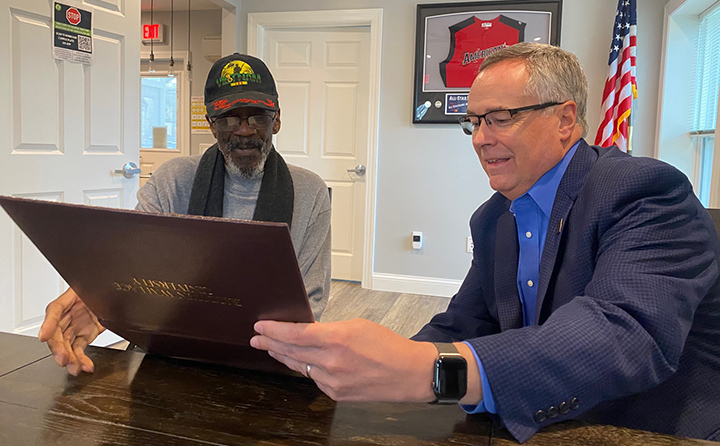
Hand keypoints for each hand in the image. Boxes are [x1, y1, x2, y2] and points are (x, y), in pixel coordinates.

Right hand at [38, 288, 104, 375]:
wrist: (114, 293)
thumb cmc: (101, 287)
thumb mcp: (98, 289)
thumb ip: (97, 297)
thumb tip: (101, 301)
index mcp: (68, 299)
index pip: (55, 310)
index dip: (48, 323)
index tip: (44, 336)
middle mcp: (67, 315)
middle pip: (57, 333)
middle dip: (59, 348)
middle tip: (63, 359)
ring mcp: (75, 327)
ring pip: (66, 345)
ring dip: (70, 358)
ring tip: (74, 368)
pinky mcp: (83, 336)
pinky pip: (79, 350)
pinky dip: (81, 360)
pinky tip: (85, 366)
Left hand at [250, 318, 438, 401]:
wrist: (409, 372)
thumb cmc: (388, 345)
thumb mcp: (357, 325)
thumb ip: (329, 330)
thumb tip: (307, 332)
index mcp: (337, 339)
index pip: (295, 334)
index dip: (274, 330)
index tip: (260, 326)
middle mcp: (331, 362)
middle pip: (291, 351)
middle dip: (270, 343)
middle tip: (256, 338)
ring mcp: (333, 381)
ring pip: (301, 366)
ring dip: (284, 356)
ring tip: (271, 349)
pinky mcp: (337, 393)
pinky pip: (315, 378)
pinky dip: (306, 368)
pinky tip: (299, 362)